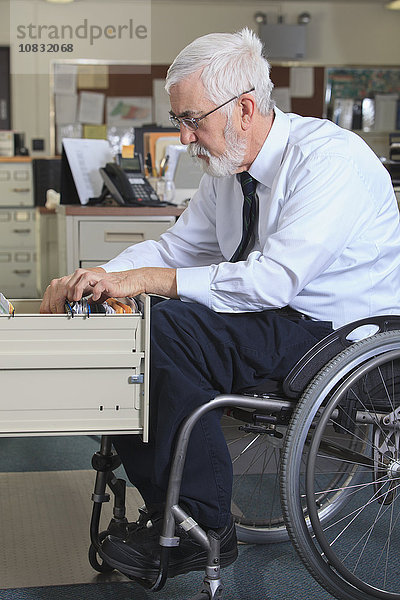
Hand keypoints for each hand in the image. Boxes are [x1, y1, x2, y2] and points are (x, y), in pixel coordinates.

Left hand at [40, 267, 176, 313]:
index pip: (68, 283)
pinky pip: (100, 284)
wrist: (131, 282)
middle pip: (72, 278)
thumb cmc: (116, 286)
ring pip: (83, 277)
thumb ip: (89, 298)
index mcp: (86, 280)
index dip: (61, 294)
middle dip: (66, 292)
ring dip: (77, 288)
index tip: (58, 307)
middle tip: (64, 305)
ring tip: (75, 298)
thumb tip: (81, 307)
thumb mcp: (98, 294)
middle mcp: (90, 277)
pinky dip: (95, 291)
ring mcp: (99, 279)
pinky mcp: (109, 282)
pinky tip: (93, 298)